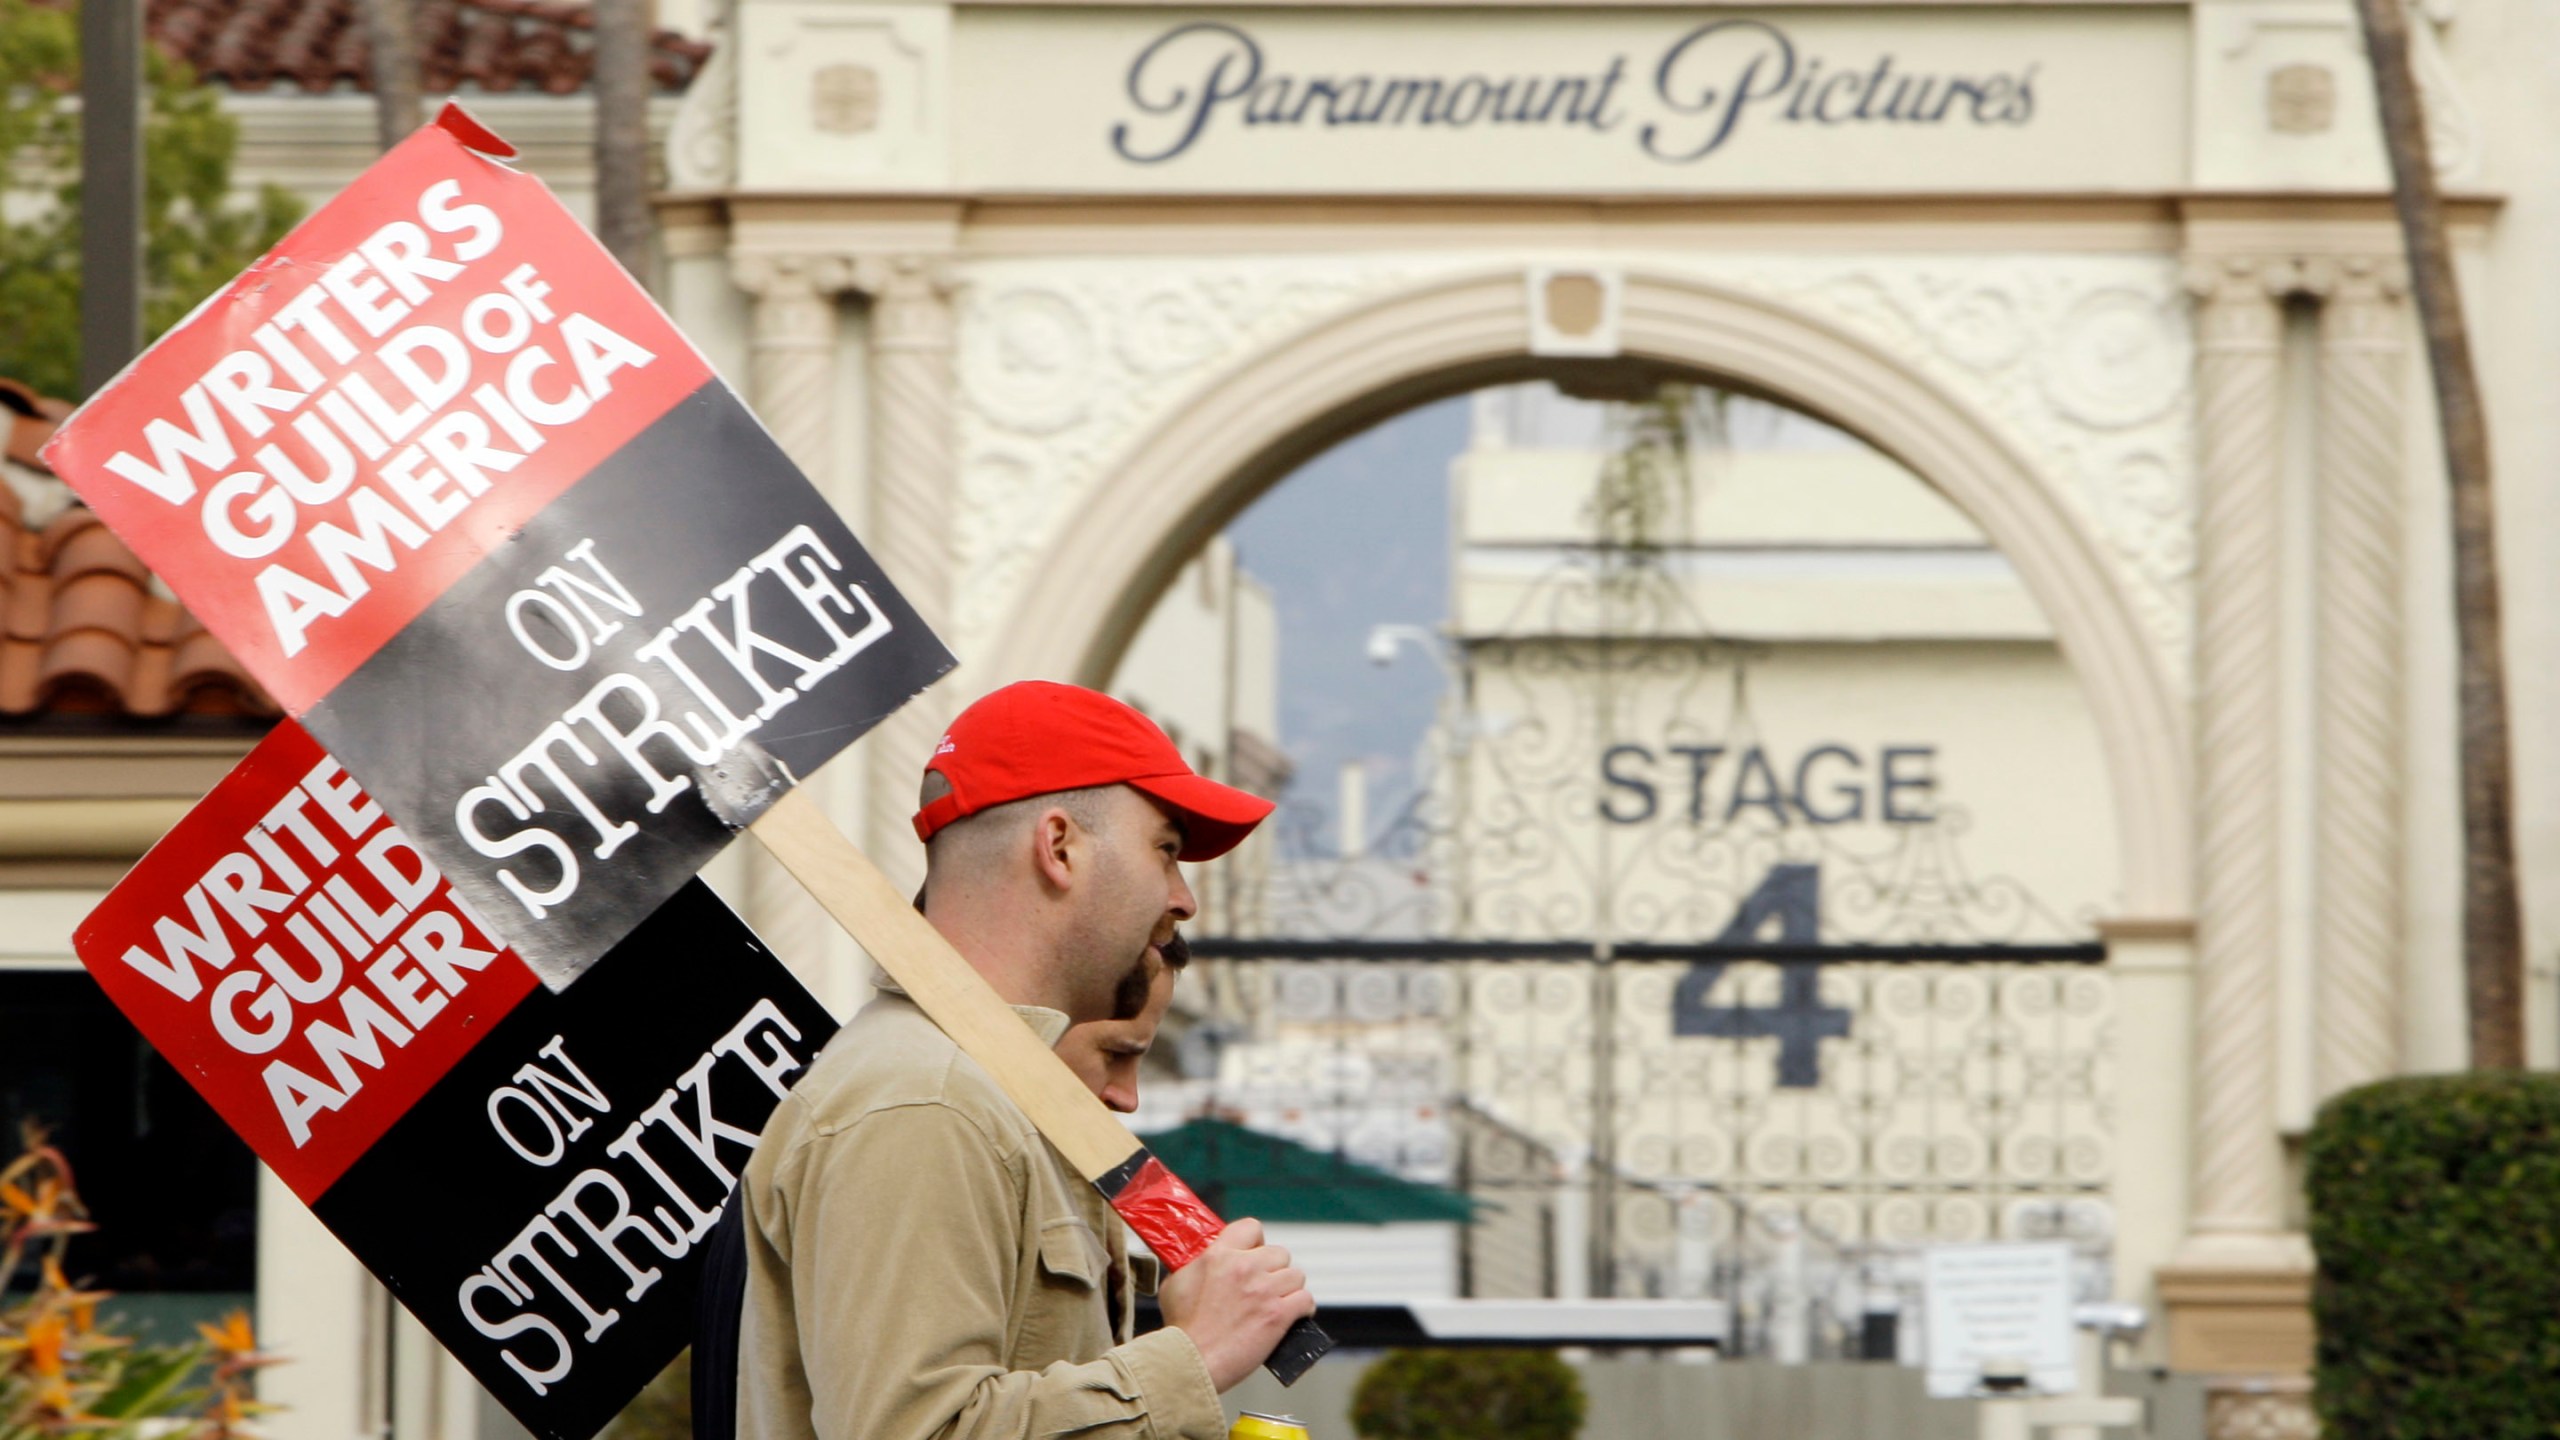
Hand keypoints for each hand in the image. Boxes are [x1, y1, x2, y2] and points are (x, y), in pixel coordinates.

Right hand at [1156, 1217, 1315, 1391]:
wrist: (1190, 1361)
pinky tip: (1294, 1315)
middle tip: (1263, 1286)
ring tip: (1278, 1302)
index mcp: (1219, 1255)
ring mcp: (1264, 1291)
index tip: (1254, 1254)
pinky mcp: (1278, 1315)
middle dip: (1274, 1269)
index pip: (1251, 1228)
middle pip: (1279, 1253)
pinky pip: (1306, 1300)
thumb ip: (1194, 1266)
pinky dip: (1302, 1308)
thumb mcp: (1176, 1284)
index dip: (1256, 1241)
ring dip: (1289, 1288)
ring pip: (1296, 1275)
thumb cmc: (1180, 1330)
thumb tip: (1201, 1262)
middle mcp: (1245, 1267)